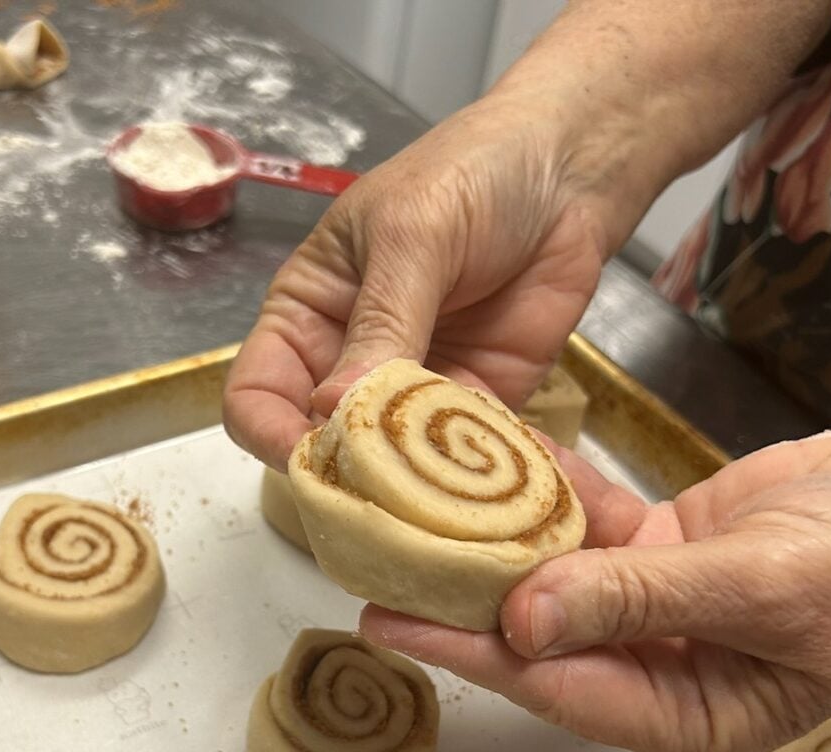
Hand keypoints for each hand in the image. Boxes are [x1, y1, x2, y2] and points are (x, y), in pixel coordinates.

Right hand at [222, 0, 830, 469]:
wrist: (573, 169)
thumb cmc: (474, 176)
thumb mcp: (413, 237)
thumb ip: (380, 324)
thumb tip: (333, 412)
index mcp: (307, 315)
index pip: (257, 395)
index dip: (273, 434)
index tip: (312, 458)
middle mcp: (348, 363)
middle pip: (319, 446)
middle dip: (342, 477)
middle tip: (379, 497)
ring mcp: (412, 394)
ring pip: (389, 468)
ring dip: (410, 489)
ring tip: (438, 503)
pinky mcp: (478, 410)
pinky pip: (460, 464)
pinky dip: (470, 484)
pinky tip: (489, 490)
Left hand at [361, 428, 830, 751]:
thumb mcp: (765, 586)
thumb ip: (641, 602)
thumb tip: (524, 621)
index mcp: (683, 717)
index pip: (551, 684)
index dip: (465, 650)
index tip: (386, 617)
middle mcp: (656, 673)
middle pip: (537, 635)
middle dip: (459, 598)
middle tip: (370, 558)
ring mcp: (657, 611)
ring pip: (556, 576)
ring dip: (494, 537)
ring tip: (407, 500)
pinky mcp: (666, 553)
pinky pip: (592, 525)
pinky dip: (550, 492)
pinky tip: (492, 456)